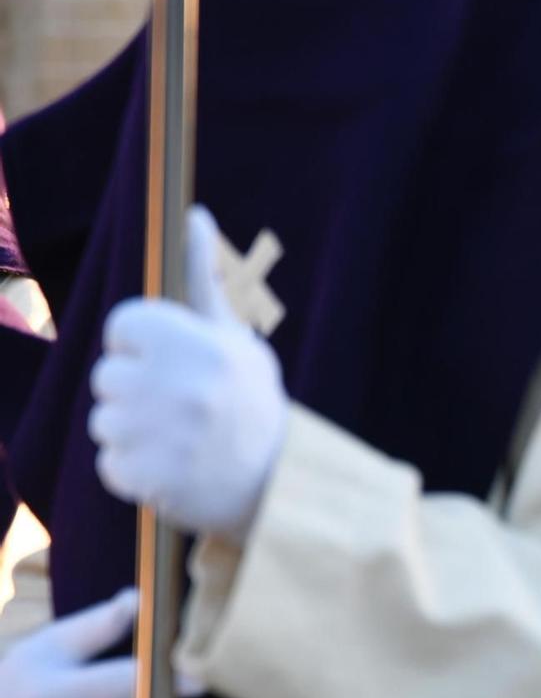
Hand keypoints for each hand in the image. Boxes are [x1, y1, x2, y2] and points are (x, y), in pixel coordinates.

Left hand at [89, 207, 288, 543]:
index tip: (174, 364)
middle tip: (182, 407)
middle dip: (137, 391)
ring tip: (178, 439)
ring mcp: (156, 433)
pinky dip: (134, 469)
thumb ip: (204, 282)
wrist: (279, 481)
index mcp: (194, 342)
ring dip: (133, 431)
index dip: (143, 345)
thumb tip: (193, 216)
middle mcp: (173, 384)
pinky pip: (109, 463)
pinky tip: (171, 466)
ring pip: (104, 421)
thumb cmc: (250, 400)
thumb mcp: (235, 337)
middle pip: (107, 376)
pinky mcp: (143, 476)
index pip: (122, 326)